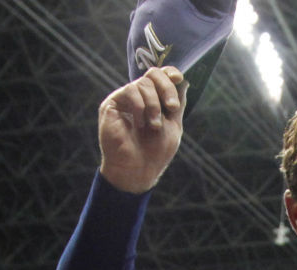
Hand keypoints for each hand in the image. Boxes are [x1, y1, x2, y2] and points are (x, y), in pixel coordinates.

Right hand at [98, 67, 187, 193]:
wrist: (138, 170)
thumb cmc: (155, 152)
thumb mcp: (173, 126)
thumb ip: (177, 104)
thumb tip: (185, 82)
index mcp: (153, 100)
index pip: (160, 76)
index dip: (169, 73)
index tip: (179, 79)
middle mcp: (138, 97)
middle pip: (153, 74)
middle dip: (166, 89)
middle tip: (172, 107)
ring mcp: (124, 99)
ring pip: (142, 84)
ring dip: (154, 105)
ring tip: (154, 126)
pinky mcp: (112, 104)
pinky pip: (130, 91)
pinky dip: (140, 107)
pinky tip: (140, 125)